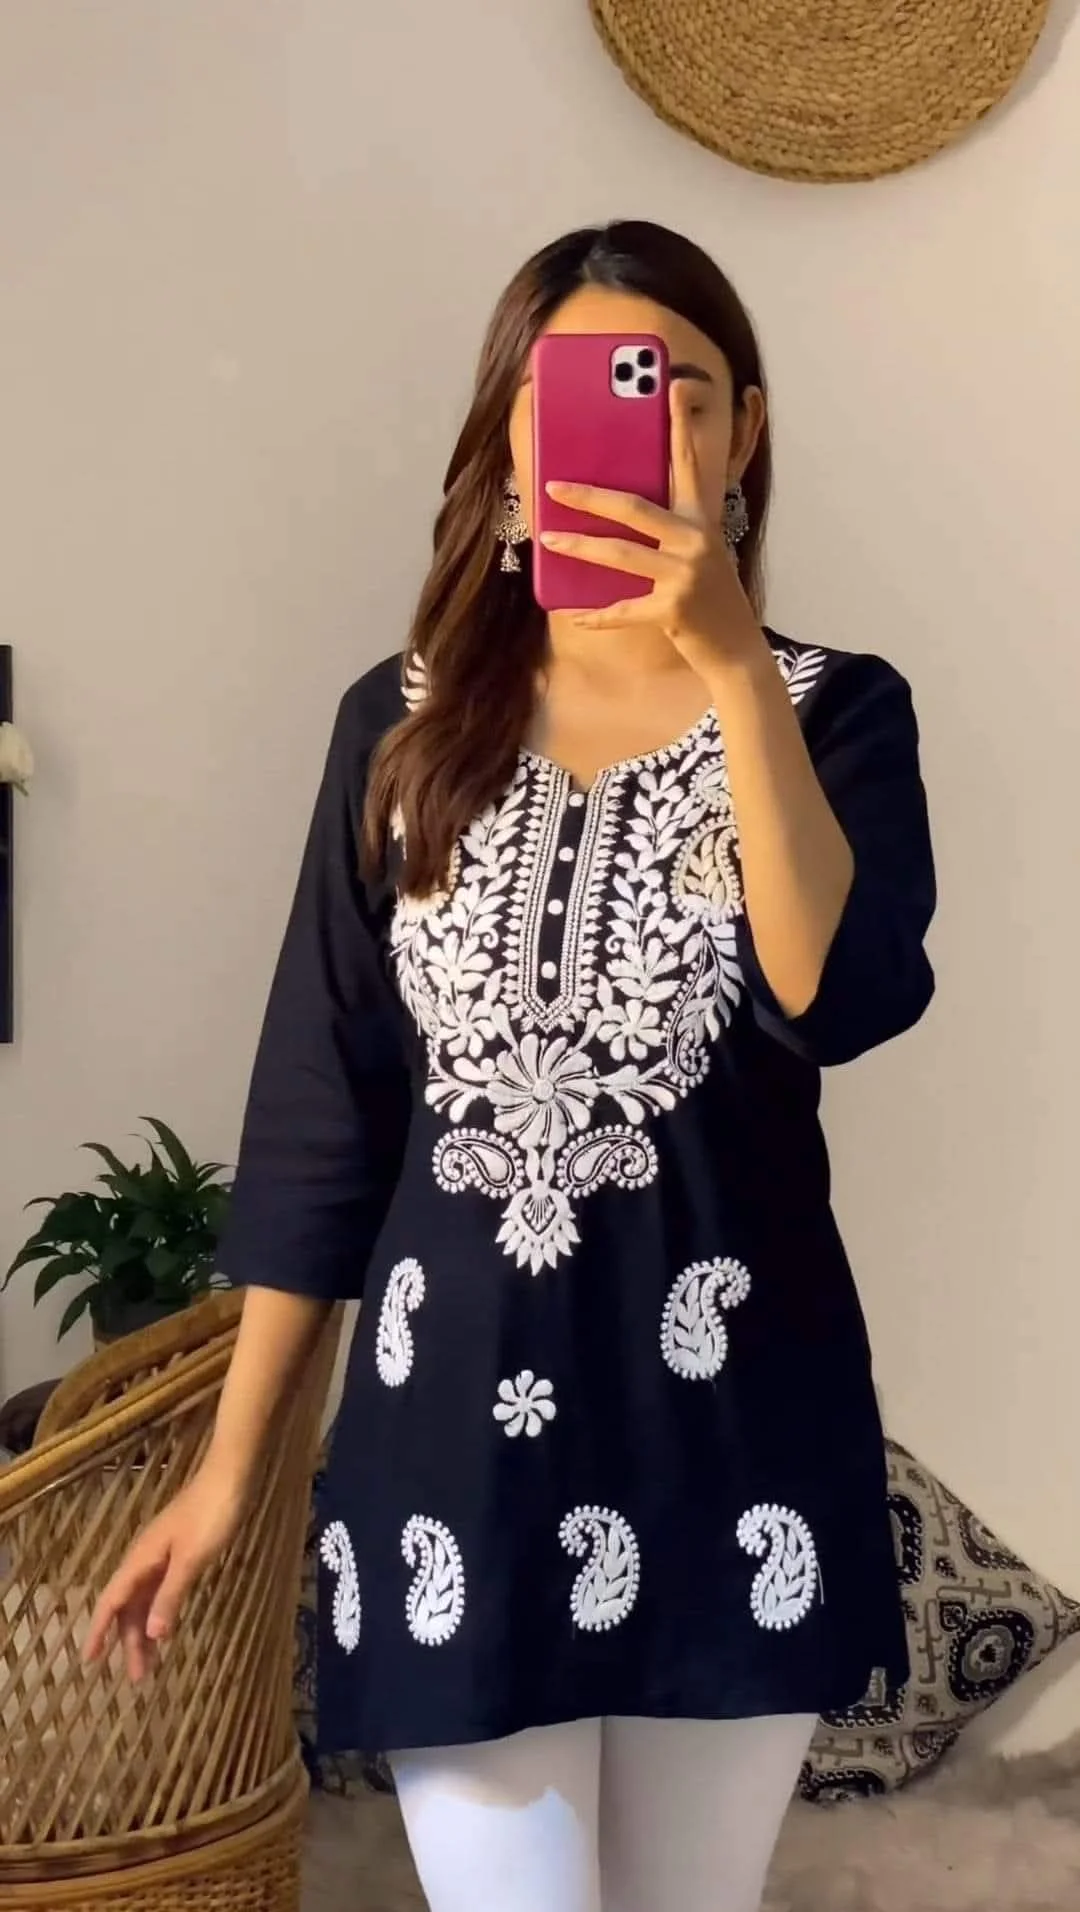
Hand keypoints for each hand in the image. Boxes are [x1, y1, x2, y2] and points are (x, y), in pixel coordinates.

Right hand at [81, 1460, 248, 1681]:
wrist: (230, 1478)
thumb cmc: (211, 1515)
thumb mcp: (192, 1559)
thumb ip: (170, 1595)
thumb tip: (151, 1634)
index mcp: (141, 1559)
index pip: (112, 1601)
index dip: (99, 1631)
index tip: (89, 1662)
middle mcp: (145, 1558)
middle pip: (128, 1606)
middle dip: (128, 1642)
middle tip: (137, 1678)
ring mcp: (162, 1554)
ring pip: (144, 1599)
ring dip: (144, 1630)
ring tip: (151, 1663)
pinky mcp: (179, 1551)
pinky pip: (159, 1590)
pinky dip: (159, 1612)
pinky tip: (166, 1628)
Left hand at [540, 388, 763, 673]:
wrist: (736, 648)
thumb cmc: (711, 597)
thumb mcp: (699, 554)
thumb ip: (669, 531)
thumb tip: (615, 515)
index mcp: (702, 521)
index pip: (688, 464)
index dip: (679, 426)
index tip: (672, 386)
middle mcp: (695, 541)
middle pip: (633, 508)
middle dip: (589, 497)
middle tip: (554, 486)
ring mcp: (684, 576)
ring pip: (619, 555)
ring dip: (578, 547)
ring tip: (548, 537)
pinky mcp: (672, 610)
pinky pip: (623, 609)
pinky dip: (597, 614)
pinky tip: (574, 612)